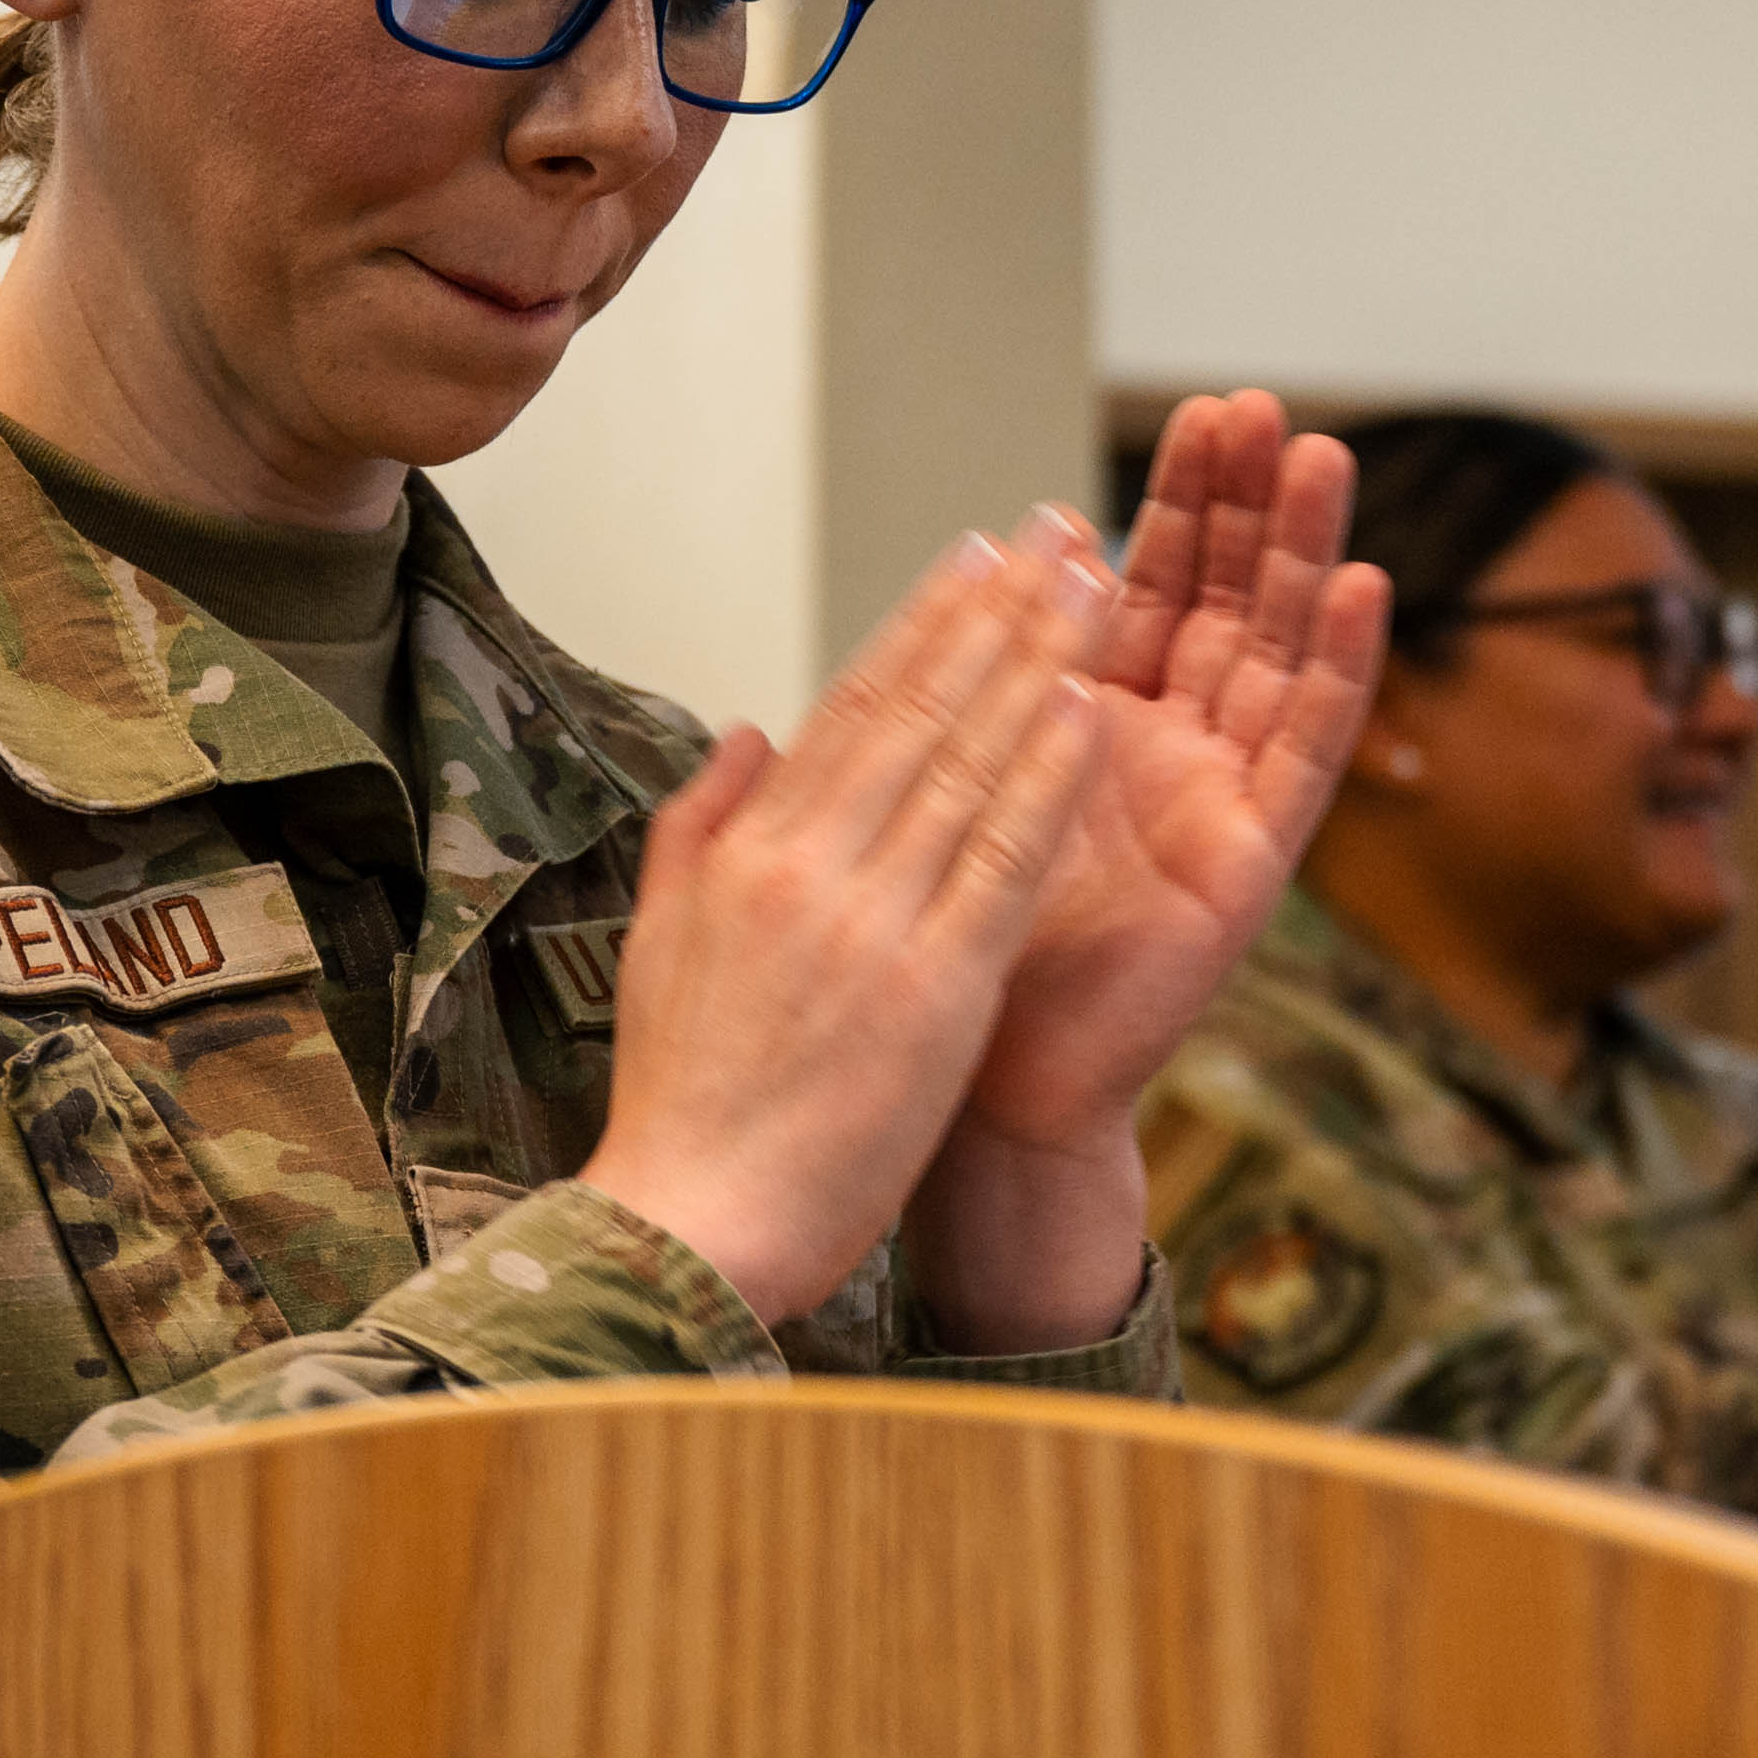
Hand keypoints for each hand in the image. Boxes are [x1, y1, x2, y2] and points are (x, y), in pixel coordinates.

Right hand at [574, 532, 1109, 1325]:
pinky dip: (1046, 779)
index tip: (979, 553)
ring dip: (1039, 664)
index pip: (851, 705)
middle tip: (1061, 530)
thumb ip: (702, 828)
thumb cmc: (682, 1105)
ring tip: (1096, 583)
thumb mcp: (661, 944)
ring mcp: (872, 921)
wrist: (688, 1227)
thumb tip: (746, 732)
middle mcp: (808, 866)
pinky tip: (1092, 711)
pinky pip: (1002, 861)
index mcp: (748, 854)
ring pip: (969, 763)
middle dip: (1000, 610)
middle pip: (920, 709)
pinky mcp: (932, 988)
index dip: (924, 620)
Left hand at [953, 392, 1393, 1154]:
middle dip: (1248, 503)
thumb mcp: (958, 779)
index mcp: (1097, 720)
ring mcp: (1220, 799)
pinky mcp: (1252, 859)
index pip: (1154, 581)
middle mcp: (1171, 749)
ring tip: (1323, 458)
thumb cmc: (952, 945)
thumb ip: (990, 674)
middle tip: (1267, 409)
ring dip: (1304, 556)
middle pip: (1227, 598)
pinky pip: (1304, 751)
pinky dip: (1336, 670)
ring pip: (1274, 652)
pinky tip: (1363, 588)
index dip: (1184, 499)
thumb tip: (996, 546)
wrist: (973, 1085)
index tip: (1204, 413)